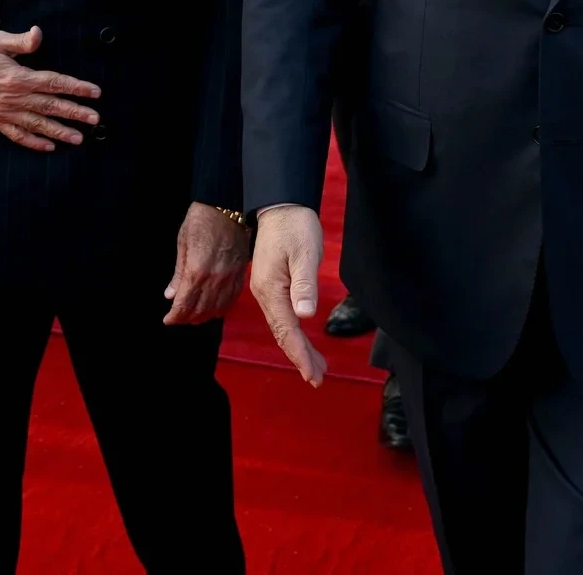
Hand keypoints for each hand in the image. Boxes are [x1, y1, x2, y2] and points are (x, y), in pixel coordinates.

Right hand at [0, 26, 98, 151]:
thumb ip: (20, 41)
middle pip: (50, 106)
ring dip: (59, 132)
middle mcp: (13, 98)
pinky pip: (17, 135)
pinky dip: (33, 142)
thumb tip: (38, 34)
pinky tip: (48, 147)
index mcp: (17, 77)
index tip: (94, 92)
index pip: (54, 82)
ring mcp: (3, 112)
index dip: (76, 88)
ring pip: (37, 124)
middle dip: (75, 113)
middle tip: (95, 119)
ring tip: (78, 138)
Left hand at [163, 203, 249, 324]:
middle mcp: (215, 279)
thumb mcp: (182, 244)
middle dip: (187, 318)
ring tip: (194, 316)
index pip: (184, 305)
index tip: (168, 320)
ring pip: (217, 309)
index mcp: (197, 271)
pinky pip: (231, 300)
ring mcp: (230, 278)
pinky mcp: (240, 274)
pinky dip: (221, 308)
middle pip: (200, 311)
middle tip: (178, 318)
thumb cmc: (202, 220)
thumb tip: (170, 295)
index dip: (175, 316)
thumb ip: (178, 273)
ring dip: (203, 316)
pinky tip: (213, 308)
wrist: (227, 206)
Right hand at [249, 205, 326, 385]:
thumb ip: (305, 284)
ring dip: (297, 348)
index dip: (300, 354)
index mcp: (271, 289)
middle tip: (318, 377)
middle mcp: (264, 294)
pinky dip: (292, 334)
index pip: (287, 330)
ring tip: (315, 367)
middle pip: (282, 334)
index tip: (313, 375)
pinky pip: (280, 317)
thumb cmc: (295, 226)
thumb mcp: (304, 253)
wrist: (281, 204)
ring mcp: (265, 290)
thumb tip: (305, 315)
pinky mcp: (271, 285)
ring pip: (281, 327)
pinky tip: (301, 340)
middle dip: (300, 357)